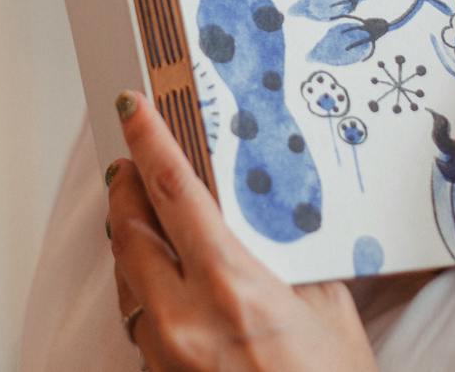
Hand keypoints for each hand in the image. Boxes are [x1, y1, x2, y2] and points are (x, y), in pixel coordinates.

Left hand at [106, 91, 377, 371]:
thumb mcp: (328, 315)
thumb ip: (288, 264)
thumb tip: (266, 223)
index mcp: (232, 287)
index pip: (174, 194)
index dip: (148, 143)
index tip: (131, 108)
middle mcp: (185, 319)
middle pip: (130, 231)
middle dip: (126, 189)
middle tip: (131, 161)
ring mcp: (164, 357)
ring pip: (127, 278)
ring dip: (130, 240)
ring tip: (144, 214)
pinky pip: (138, 323)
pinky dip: (144, 291)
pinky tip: (163, 282)